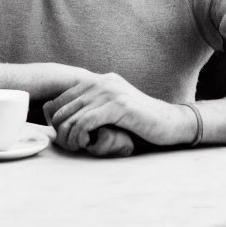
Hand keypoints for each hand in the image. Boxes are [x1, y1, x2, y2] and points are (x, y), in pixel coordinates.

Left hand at [43, 73, 193, 155]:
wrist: (169, 121)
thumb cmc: (140, 120)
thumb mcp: (114, 107)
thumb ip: (95, 105)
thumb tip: (67, 116)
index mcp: (100, 80)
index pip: (64, 95)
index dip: (56, 116)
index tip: (59, 134)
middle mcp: (103, 82)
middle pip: (66, 105)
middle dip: (60, 127)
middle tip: (64, 144)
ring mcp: (111, 92)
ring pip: (75, 114)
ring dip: (69, 134)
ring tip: (73, 146)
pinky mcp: (119, 106)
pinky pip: (88, 121)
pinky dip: (81, 134)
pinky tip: (85, 143)